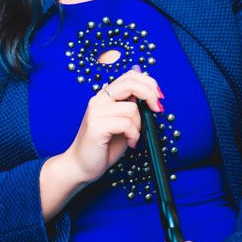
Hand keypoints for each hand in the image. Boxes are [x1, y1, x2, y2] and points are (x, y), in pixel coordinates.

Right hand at [65, 66, 162, 185]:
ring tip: (134, 137)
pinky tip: (130, 143)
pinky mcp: (96, 126)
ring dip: (139, 125)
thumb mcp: (123, 122)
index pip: (129, 76)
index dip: (148, 82)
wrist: (82, 165)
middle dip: (150, 94)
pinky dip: (134, 135)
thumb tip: (150, 92)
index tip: (159, 97)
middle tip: (158, 109)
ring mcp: (96, 112)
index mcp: (105, 96)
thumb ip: (132, 106)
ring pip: (132, 108)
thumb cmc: (105, 146)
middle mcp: (98, 100)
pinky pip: (126, 124)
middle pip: (130, 83)